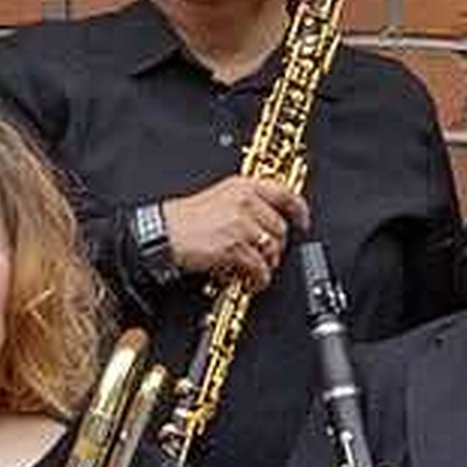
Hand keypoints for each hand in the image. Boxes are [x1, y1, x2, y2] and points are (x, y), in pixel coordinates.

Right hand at [162, 175, 306, 286]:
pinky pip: (260, 267)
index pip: (284, 194)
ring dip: (268, 264)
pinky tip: (252, 281)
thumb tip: (267, 219)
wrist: (164, 233)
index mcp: (243, 186)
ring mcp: (241, 224)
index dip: (299, 210)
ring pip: (272, 249)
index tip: (302, 223)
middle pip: (280, 228)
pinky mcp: (235, 247)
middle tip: (267, 257)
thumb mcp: (219, 197)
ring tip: (256, 271)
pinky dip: (259, 279)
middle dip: (276, 247)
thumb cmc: (185, 219)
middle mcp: (246, 202)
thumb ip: (246, 202)